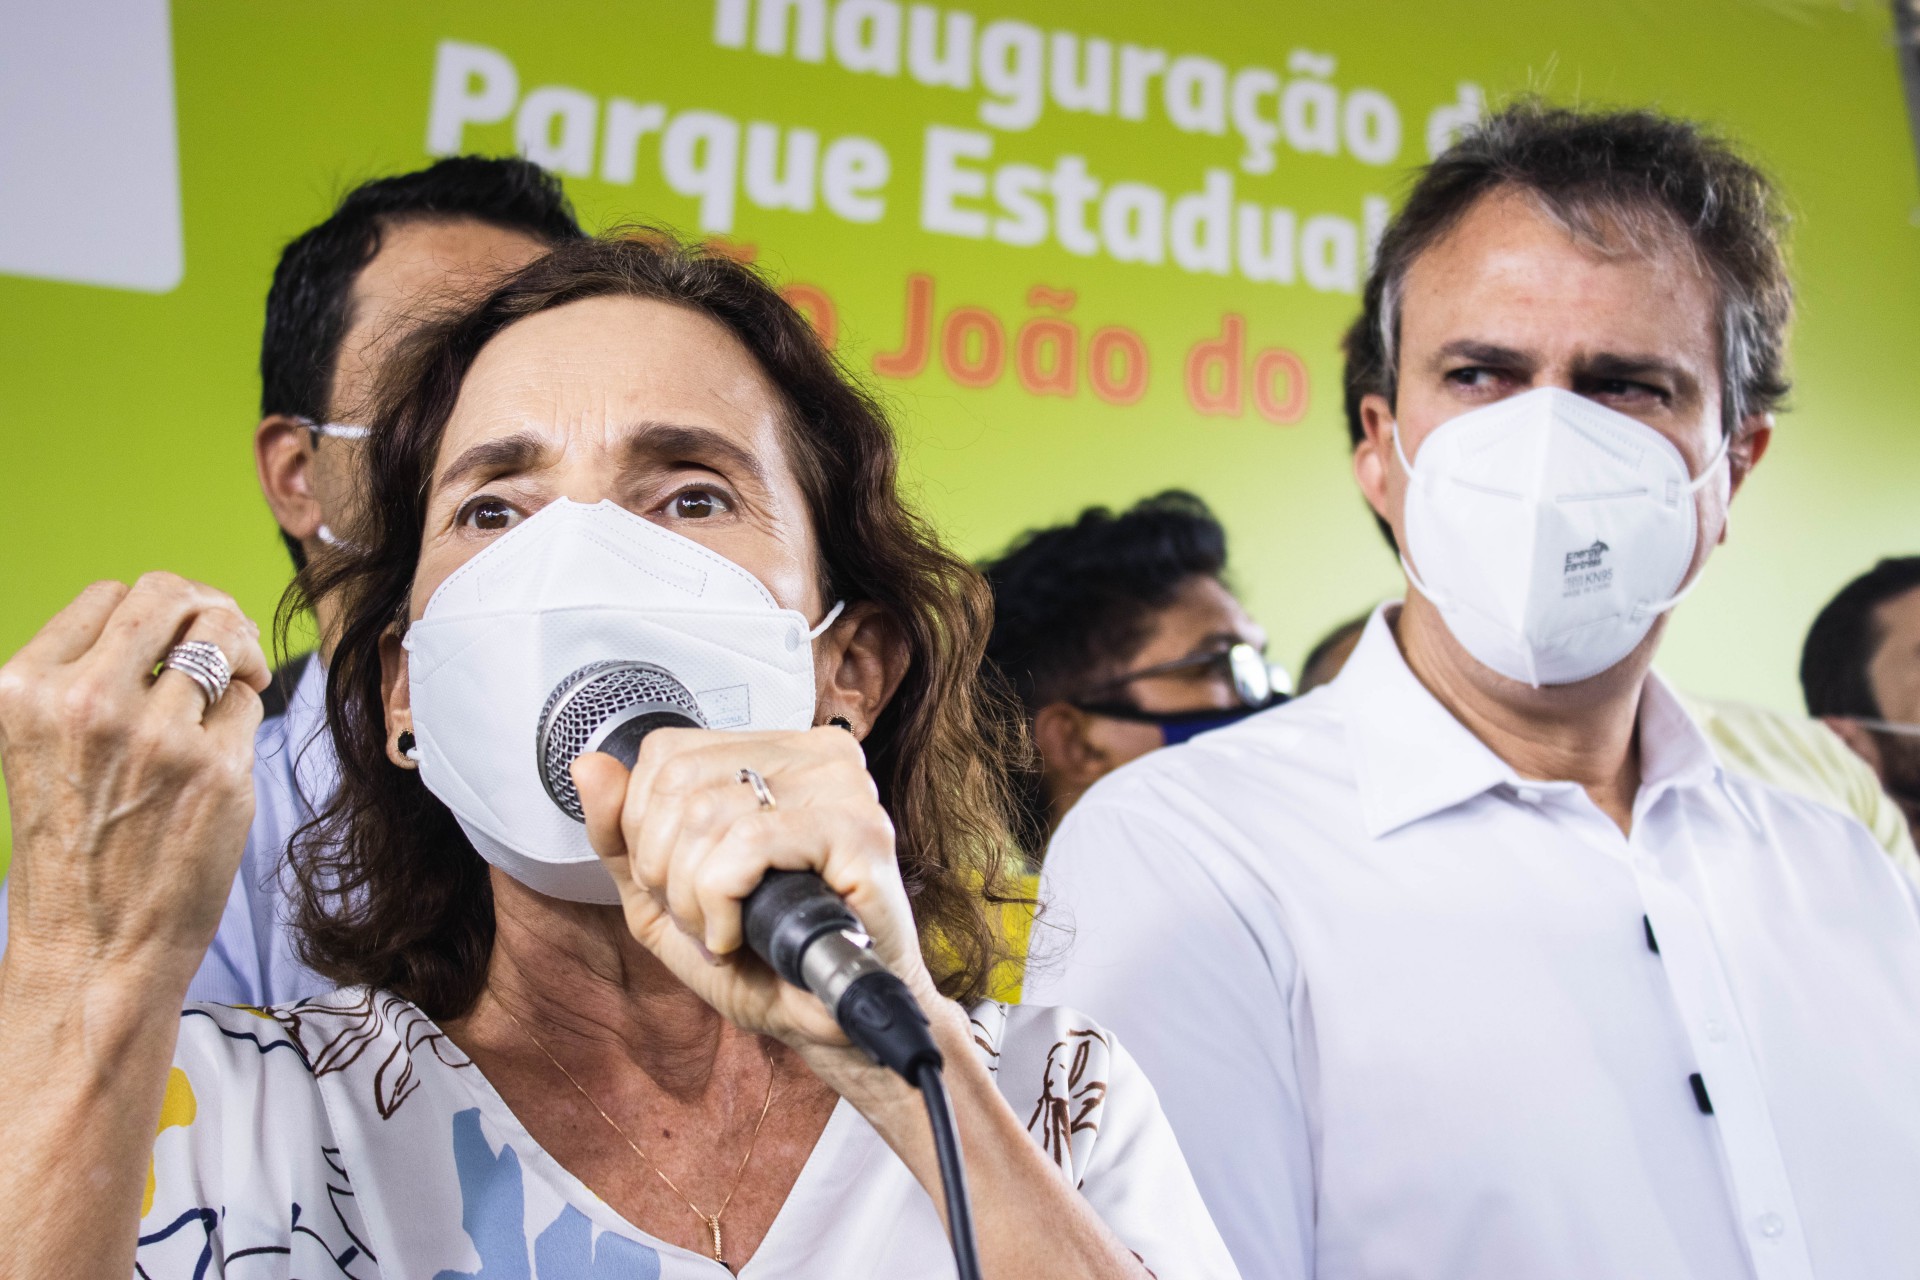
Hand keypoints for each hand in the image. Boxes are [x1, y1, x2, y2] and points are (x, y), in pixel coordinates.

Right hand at [0, 575, 269, 990]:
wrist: (92, 948)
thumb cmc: (76, 850)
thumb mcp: (46, 746)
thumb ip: (92, 680)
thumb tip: (178, 621)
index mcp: (28, 688)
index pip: (112, 594)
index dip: (156, 613)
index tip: (173, 642)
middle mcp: (86, 701)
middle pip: (172, 595)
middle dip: (210, 608)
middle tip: (228, 646)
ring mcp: (156, 734)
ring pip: (225, 638)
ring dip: (240, 657)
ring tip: (238, 688)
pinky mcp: (216, 768)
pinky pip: (249, 705)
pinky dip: (243, 720)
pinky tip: (220, 757)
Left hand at [571, 727, 951, 1076]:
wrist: (828, 1021)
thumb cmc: (763, 958)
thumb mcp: (665, 896)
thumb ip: (620, 834)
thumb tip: (588, 767)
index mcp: (775, 753)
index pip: (668, 752)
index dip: (643, 827)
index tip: (676, 884)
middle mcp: (814, 755)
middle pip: (678, 782)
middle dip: (664, 868)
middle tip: (700, 917)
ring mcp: (842, 787)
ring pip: (706, 813)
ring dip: (693, 895)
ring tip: (722, 931)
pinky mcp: (859, 830)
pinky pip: (749, 842)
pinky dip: (723, 901)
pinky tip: (738, 934)